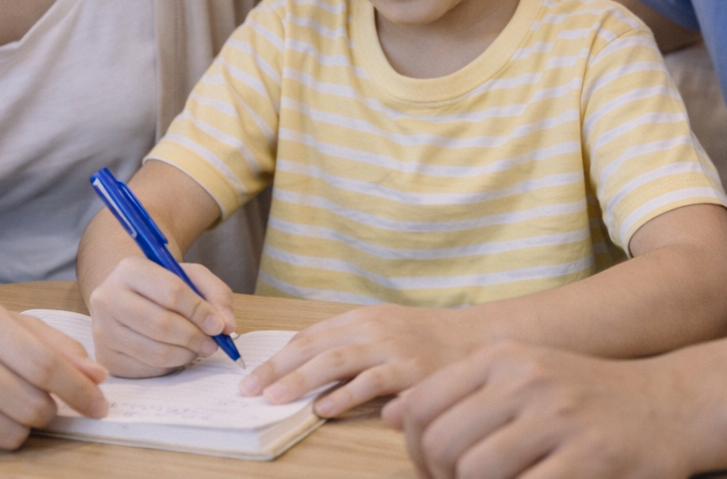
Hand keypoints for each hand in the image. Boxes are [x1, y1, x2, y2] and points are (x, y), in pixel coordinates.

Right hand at [0, 301, 108, 449]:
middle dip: (51, 411)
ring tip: (13, 406)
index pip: (44, 365)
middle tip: (47, 404)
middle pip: (29, 405)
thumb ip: (59, 347)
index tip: (100, 405)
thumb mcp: (13, 325)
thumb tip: (98, 377)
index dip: (79, 390)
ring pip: (8, 433)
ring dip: (24, 426)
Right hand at [87, 257, 237, 376]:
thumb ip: (215, 295)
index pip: (171, 292)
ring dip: (186, 354)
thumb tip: (227, 326)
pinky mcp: (106, 356)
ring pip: (155, 352)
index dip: (200, 312)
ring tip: (198, 348)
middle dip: (194, 337)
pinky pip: (147, 369)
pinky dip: (170, 365)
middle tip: (213, 343)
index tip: (219, 325)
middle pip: (161, 325)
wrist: (127, 297)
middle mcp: (107, 298)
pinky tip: (176, 354)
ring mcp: (102, 330)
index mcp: (129, 269)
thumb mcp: (190, 277)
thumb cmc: (162, 286)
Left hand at [239, 304, 486, 416]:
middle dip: (277, 368)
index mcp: (361, 318)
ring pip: (335, 361)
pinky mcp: (410, 370)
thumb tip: (305, 369)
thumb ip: (351, 346)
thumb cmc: (428, 341)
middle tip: (249, 390)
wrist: (478, 340)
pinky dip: (344, 396)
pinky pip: (370, 383)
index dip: (278, 357)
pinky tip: (323, 408)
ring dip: (300, 380)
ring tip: (274, 398)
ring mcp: (391, 348)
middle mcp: (372, 328)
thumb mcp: (385, 332)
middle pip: (314, 346)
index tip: (252, 376)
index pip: (309, 335)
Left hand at [382, 341, 688, 478]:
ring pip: (476, 470)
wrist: (671, 404)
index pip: (421, 406)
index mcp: (502, 358)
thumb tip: (393, 416)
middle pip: (442, 444)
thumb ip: (463, 392)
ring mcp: (559, 417)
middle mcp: (525, 379)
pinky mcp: (589, 456)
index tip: (434, 470)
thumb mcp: (524, 374)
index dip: (414, 450)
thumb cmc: (587, 397)